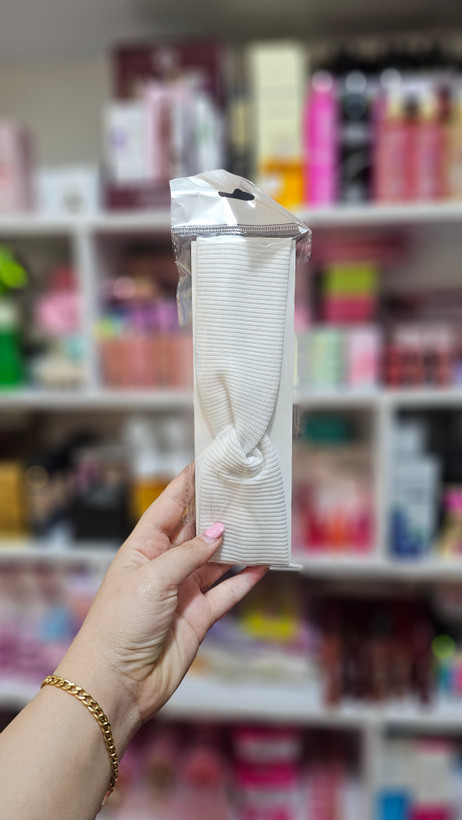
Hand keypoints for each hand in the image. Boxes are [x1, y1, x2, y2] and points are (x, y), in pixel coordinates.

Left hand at [57, 464, 267, 738]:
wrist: (117, 684)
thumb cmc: (120, 625)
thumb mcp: (152, 577)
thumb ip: (189, 553)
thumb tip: (219, 533)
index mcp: (143, 548)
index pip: (169, 506)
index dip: (187, 484)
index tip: (208, 461)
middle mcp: (164, 566)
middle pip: (196, 530)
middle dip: (219, 511)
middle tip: (245, 490)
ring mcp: (183, 592)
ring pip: (216, 560)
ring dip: (236, 544)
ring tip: (261, 523)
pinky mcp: (199, 618)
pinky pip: (227, 593)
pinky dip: (244, 579)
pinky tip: (263, 564)